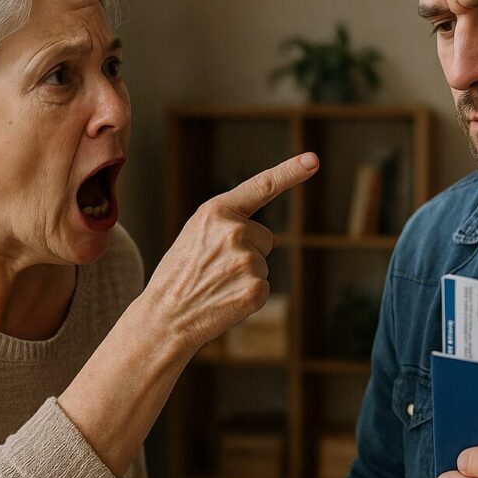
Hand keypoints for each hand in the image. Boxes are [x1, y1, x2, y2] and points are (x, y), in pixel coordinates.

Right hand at [144, 152, 317, 351]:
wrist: (164, 317)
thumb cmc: (179, 274)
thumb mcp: (196, 235)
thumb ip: (229, 224)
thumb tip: (272, 238)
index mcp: (216, 212)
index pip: (261, 186)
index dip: (290, 172)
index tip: (312, 160)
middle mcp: (234, 231)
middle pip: (265, 237)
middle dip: (248, 252)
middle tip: (213, 269)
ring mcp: (247, 261)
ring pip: (263, 264)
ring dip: (245, 276)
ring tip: (214, 285)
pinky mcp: (255, 289)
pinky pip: (263, 288)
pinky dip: (248, 297)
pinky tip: (224, 301)